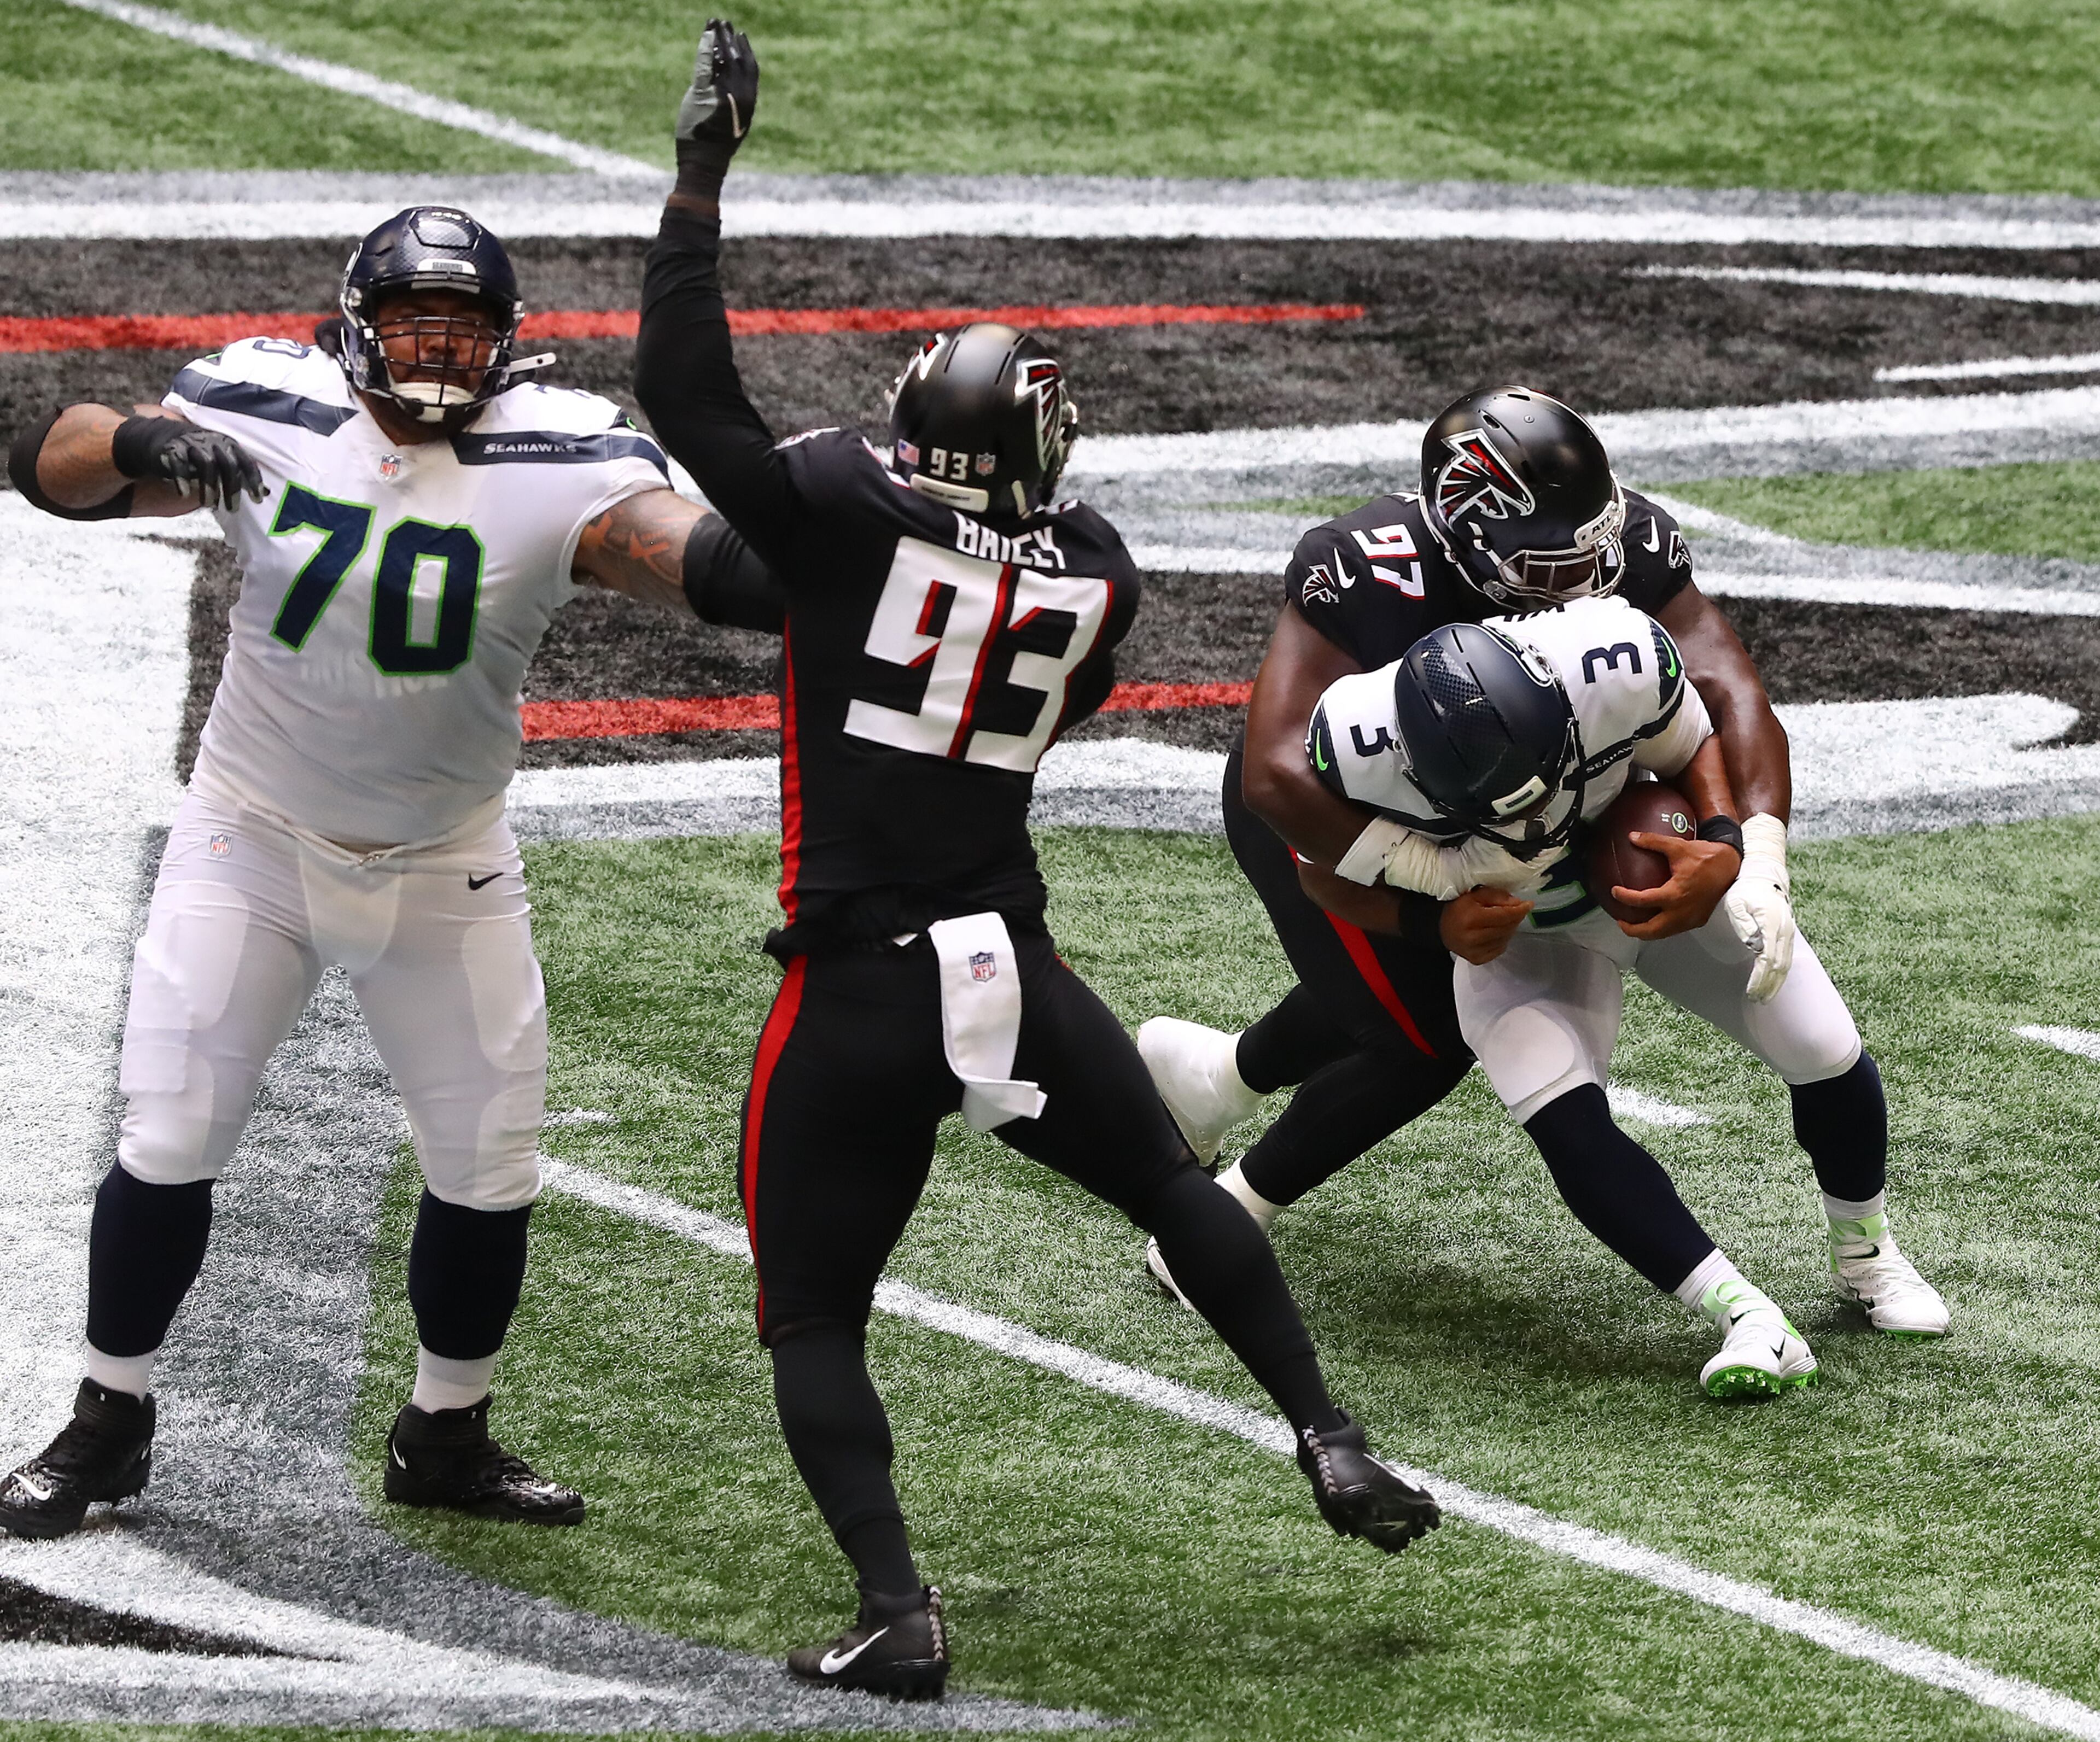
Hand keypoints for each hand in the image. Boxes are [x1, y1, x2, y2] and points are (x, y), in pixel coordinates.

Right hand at [109, 417, 265, 508]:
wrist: (160, 437)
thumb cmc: (198, 454)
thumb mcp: (222, 461)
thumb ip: (241, 475)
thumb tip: (267, 493)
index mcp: (228, 443)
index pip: (245, 461)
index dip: (253, 480)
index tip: (258, 500)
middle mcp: (211, 441)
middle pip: (227, 464)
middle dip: (231, 489)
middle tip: (232, 510)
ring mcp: (190, 443)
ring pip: (205, 465)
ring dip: (209, 488)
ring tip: (209, 505)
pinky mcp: (171, 448)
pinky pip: (178, 464)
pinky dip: (182, 479)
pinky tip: (184, 494)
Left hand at [675, 17, 758, 175]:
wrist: (705, 163)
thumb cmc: (715, 147)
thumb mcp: (728, 122)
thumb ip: (729, 102)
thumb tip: (727, 87)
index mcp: (748, 103)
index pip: (750, 69)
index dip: (745, 50)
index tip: (740, 35)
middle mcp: (740, 96)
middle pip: (738, 59)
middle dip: (731, 39)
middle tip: (725, 22)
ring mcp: (723, 94)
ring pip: (723, 58)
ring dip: (719, 38)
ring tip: (714, 23)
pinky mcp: (704, 93)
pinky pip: (705, 64)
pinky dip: (705, 47)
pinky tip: (705, 35)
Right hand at [1441, 885, 1532, 964]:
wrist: (1442, 929)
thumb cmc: (1458, 908)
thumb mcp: (1475, 895)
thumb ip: (1497, 896)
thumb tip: (1517, 903)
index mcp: (1472, 918)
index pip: (1505, 915)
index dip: (1520, 910)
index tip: (1529, 904)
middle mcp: (1473, 937)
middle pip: (1507, 927)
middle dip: (1515, 917)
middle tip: (1515, 910)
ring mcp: (1475, 951)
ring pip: (1506, 939)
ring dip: (1509, 928)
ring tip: (1503, 920)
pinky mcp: (1477, 959)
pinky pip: (1500, 948)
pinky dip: (1502, 939)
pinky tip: (1496, 932)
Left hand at [1609, 833, 1739, 939]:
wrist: (1730, 866)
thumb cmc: (1705, 856)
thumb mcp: (1678, 846)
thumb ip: (1653, 841)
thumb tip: (1632, 836)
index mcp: (1675, 894)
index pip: (1643, 901)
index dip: (1625, 898)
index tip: (1614, 892)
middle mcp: (1682, 911)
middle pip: (1651, 930)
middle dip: (1632, 929)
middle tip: (1620, 921)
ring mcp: (1691, 919)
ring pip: (1663, 933)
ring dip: (1647, 931)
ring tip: (1634, 923)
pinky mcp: (1698, 920)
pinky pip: (1675, 929)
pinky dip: (1661, 928)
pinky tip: (1655, 919)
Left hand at [1723, 874, 1795, 1001]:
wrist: (1764, 874)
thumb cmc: (1745, 889)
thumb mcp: (1737, 903)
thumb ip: (1744, 924)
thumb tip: (1753, 946)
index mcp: (1771, 924)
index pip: (1767, 959)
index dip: (1760, 978)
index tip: (1751, 992)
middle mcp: (1784, 930)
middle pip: (1779, 965)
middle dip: (1769, 985)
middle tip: (1758, 1001)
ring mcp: (1788, 931)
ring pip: (1786, 964)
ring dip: (1776, 982)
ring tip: (1765, 997)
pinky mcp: (1788, 932)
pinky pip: (1787, 957)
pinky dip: (1781, 972)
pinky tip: (1774, 981)